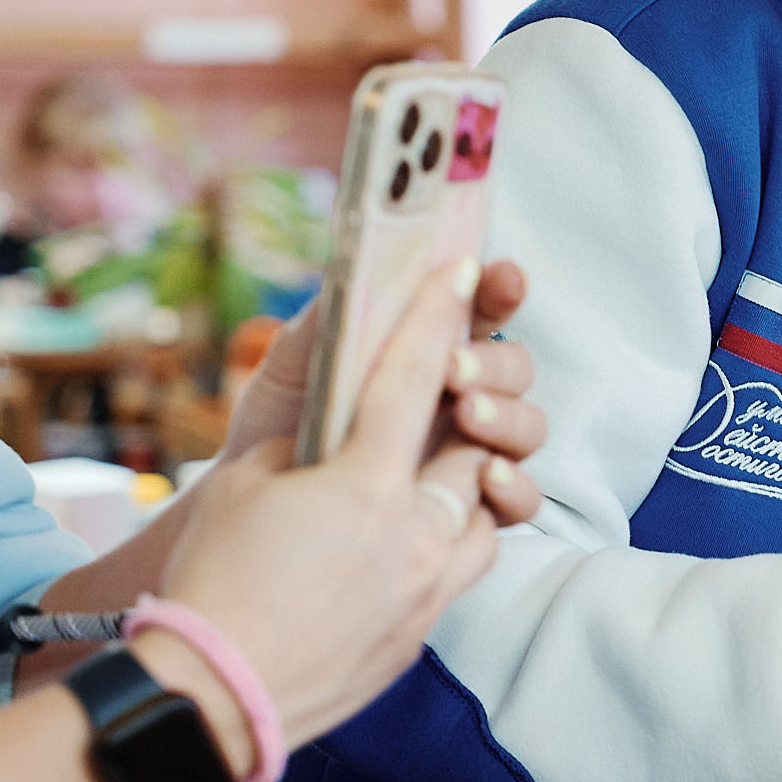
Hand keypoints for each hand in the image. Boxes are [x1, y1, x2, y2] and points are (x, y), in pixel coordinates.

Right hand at [153, 259, 536, 745]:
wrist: (212, 699)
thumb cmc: (212, 582)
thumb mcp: (244, 487)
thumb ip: (309, 446)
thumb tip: (344, 433)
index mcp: (367, 484)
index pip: (415, 377)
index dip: (440, 317)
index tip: (464, 272)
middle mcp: (417, 533)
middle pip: (474, 447)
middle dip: (467, 414)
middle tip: (449, 394)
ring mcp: (429, 587)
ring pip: (487, 515)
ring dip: (470, 486)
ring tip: (436, 477)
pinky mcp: (424, 631)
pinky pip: (463, 571)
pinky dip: (449, 545)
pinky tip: (414, 544)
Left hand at [222, 261, 543, 522]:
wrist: (253, 505)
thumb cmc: (275, 429)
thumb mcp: (292, 366)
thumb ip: (329, 321)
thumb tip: (356, 272)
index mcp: (427, 350)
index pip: (480, 310)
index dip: (499, 289)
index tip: (501, 276)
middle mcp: (461, 397)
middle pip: (516, 368)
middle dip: (495, 362)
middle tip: (454, 367)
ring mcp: (472, 452)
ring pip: (528, 427)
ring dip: (508, 416)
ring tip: (469, 415)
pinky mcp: (473, 509)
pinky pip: (523, 500)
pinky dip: (515, 486)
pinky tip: (490, 477)